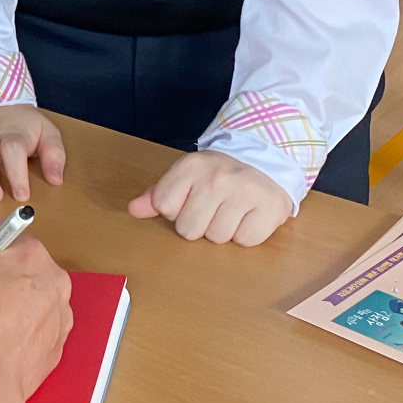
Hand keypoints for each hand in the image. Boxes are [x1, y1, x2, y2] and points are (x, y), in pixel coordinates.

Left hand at [128, 151, 293, 245]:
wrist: (266, 161)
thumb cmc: (218, 175)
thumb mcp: (185, 176)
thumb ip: (158, 194)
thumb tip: (133, 210)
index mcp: (191, 166)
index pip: (164, 206)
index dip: (175, 209)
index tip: (190, 199)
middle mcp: (217, 178)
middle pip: (188, 229)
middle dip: (199, 224)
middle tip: (213, 207)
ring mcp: (245, 192)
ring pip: (216, 238)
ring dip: (223, 230)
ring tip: (231, 210)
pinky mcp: (269, 209)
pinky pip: (244, 241)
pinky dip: (245, 234)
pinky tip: (248, 216)